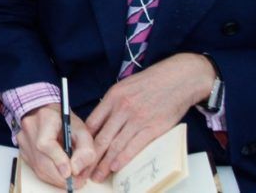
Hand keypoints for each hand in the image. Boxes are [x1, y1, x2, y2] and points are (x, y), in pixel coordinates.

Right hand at [18, 104, 96, 188]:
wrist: (49, 114)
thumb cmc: (66, 122)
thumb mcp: (83, 131)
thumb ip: (85, 151)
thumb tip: (76, 170)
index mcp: (45, 117)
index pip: (45, 143)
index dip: (58, 160)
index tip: (70, 172)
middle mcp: (30, 127)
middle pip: (41, 160)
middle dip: (61, 176)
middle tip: (77, 181)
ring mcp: (23, 138)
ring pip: (38, 167)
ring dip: (56, 178)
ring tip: (71, 176)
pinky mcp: (22, 149)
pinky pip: (35, 168)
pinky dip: (49, 175)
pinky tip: (59, 171)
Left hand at [86, 53, 214, 181]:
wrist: (177, 79)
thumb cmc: (151, 83)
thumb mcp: (124, 87)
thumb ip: (111, 104)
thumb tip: (100, 123)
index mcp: (112, 97)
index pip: (92, 123)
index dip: (83, 140)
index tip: (78, 152)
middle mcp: (122, 108)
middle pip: (101, 137)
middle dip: (90, 157)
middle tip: (82, 171)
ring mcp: (137, 118)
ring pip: (115, 145)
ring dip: (105, 163)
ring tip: (97, 175)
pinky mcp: (153, 128)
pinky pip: (134, 146)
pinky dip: (123, 158)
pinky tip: (116, 167)